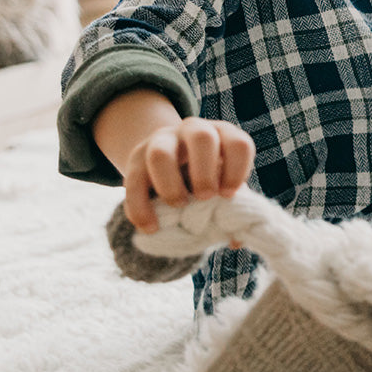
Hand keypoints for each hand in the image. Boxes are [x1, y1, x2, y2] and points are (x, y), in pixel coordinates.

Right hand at [123, 117, 255, 232]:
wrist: (170, 160)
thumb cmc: (206, 176)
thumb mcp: (221, 184)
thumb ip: (232, 208)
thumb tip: (236, 241)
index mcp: (223, 135)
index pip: (238, 143)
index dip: (237, 170)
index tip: (229, 195)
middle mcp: (194, 130)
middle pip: (201, 137)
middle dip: (204, 171)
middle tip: (205, 197)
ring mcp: (163, 140)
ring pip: (161, 153)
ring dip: (170, 185)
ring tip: (179, 206)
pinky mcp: (137, 158)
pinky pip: (133, 180)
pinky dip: (141, 208)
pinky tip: (151, 227)